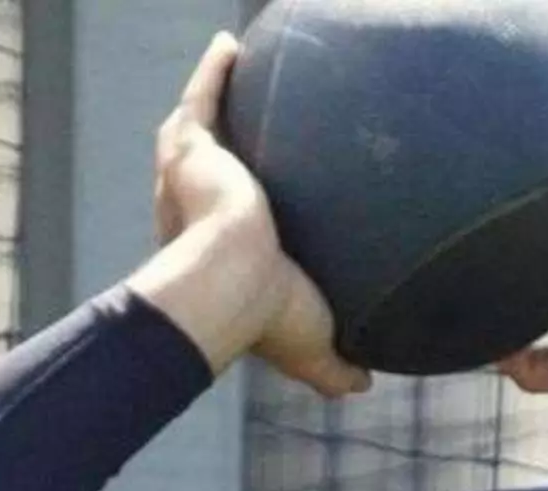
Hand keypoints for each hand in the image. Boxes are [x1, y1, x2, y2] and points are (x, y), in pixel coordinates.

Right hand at [124, 32, 370, 396]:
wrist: (230, 287)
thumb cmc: (265, 320)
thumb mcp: (310, 345)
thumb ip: (332, 367)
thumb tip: (360, 387)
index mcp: (209, 251)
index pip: (222, 221)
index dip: (233, 208)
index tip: (253, 205)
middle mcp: (190, 209)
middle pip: (204, 166)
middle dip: (214, 147)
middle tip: (235, 131)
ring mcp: (187, 174)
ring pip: (197, 126)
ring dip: (209, 98)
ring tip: (230, 70)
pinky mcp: (191, 147)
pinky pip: (203, 95)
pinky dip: (213, 70)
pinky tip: (230, 45)